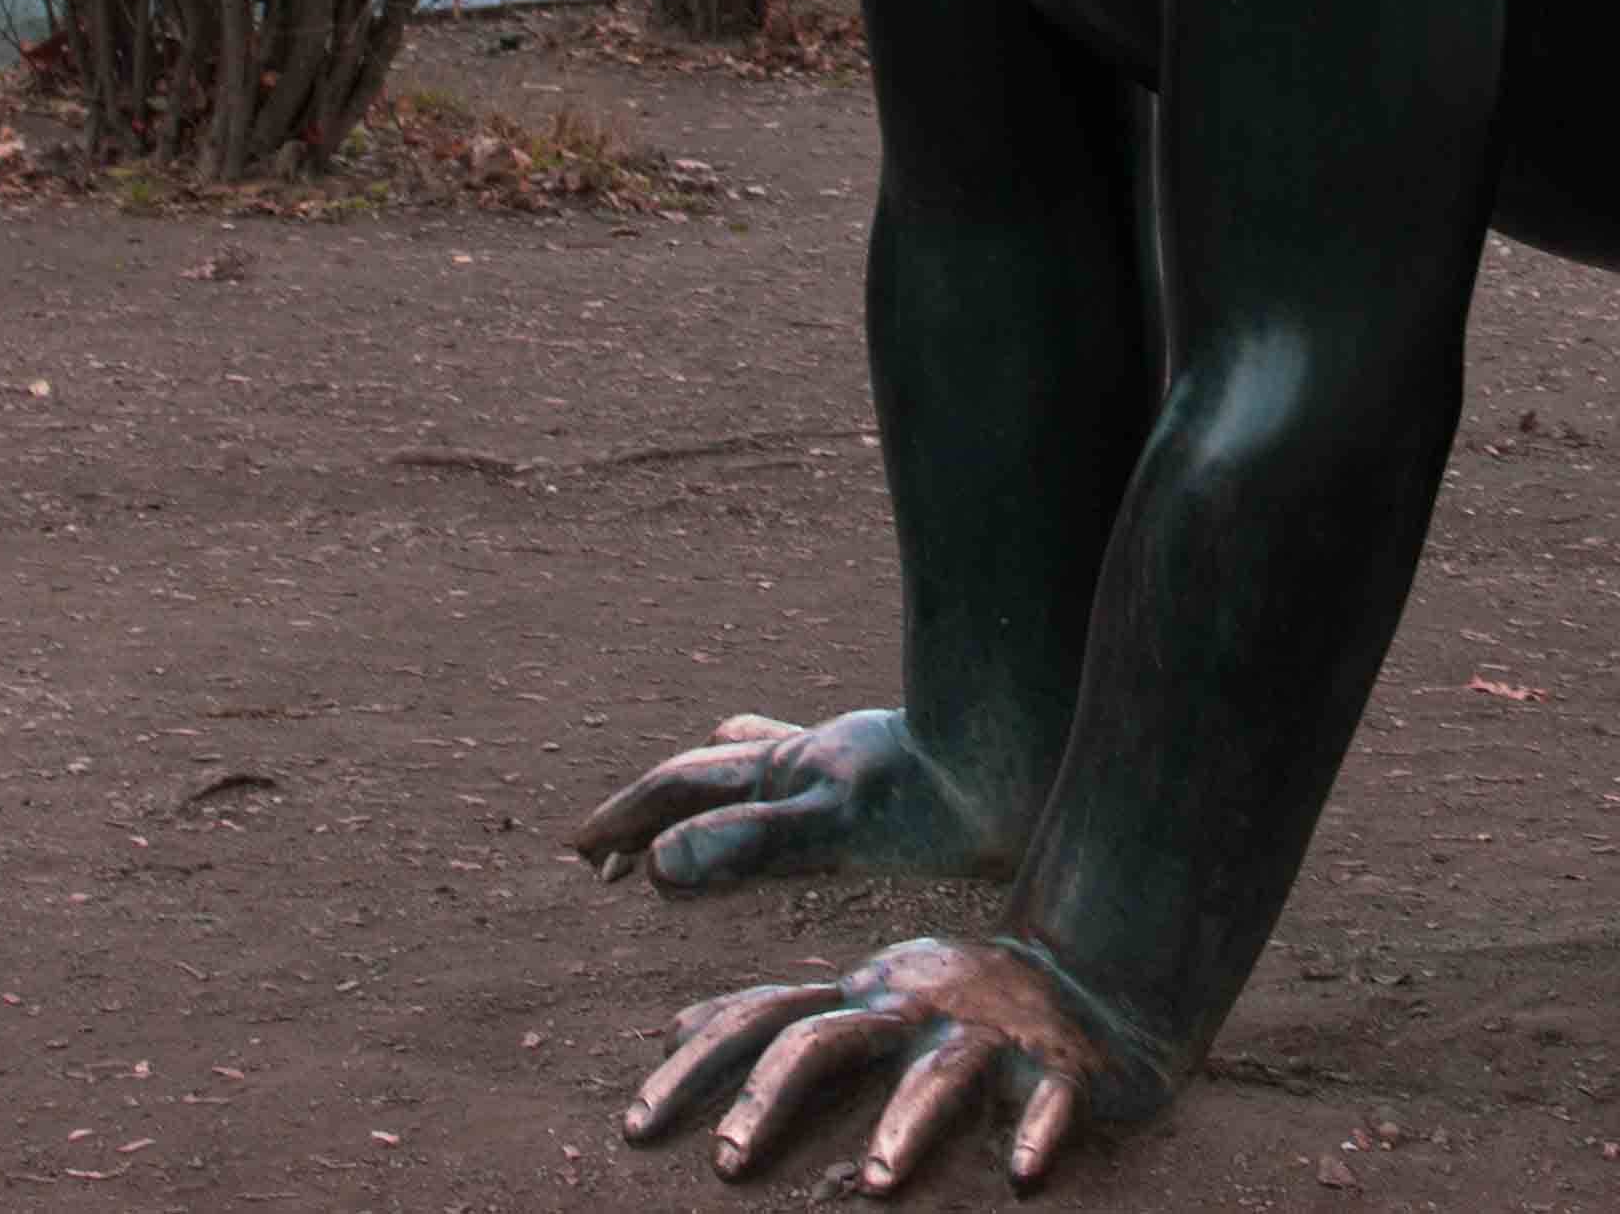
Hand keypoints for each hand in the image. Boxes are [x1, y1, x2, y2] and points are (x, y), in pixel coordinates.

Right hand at [569, 704, 1007, 894]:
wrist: (1042, 750)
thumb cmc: (952, 797)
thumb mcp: (839, 830)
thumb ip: (751, 848)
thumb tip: (658, 868)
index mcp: (788, 774)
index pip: (680, 791)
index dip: (624, 821)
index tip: (577, 853)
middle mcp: (813, 756)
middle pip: (709, 775)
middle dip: (655, 809)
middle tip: (612, 848)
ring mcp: (855, 756)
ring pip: (765, 764)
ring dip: (718, 786)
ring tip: (699, 787)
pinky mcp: (900, 766)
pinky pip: (822, 770)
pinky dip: (790, 781)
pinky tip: (815, 780)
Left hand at [619, 932, 1135, 1191]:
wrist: (1098, 975)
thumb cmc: (959, 1002)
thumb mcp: (863, 996)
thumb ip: (774, 1015)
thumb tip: (672, 1027)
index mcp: (861, 998)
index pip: (760, 1020)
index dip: (694, 1067)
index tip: (633, 1127)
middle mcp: (913, 1008)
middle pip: (828, 1037)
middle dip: (771, 1095)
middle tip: (724, 1162)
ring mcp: (988, 1033)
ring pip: (941, 1071)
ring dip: (909, 1122)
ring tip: (879, 1183)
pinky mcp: (1062, 1066)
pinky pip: (1052, 1099)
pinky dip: (1040, 1133)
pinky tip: (1023, 1176)